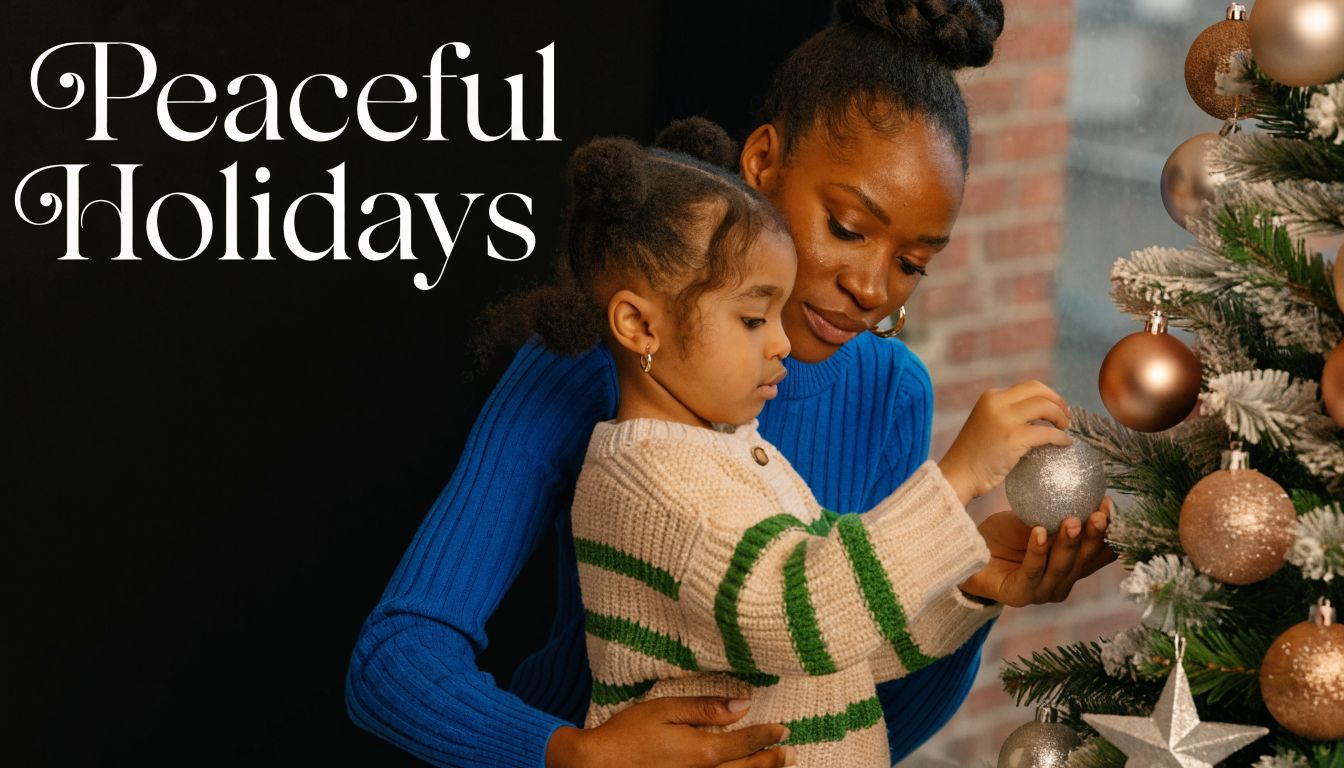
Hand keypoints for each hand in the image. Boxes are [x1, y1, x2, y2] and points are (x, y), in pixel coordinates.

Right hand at [545, 696, 793, 767]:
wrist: (597, 766)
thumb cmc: (626, 734)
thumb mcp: (665, 709)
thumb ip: (704, 709)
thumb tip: (741, 706)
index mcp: (701, 751)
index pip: (744, 742)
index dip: (766, 736)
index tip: (783, 730)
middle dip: (770, 761)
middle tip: (790, 754)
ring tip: (775, 767)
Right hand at [938, 380, 1071, 504]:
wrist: (959, 474)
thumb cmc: (974, 455)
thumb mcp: (988, 423)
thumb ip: (1007, 413)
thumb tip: (1039, 413)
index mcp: (991, 397)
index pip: (1028, 387)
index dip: (1048, 395)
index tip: (1058, 407)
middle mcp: (997, 402)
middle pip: (1038, 391)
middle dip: (1058, 401)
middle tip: (1066, 417)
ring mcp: (1005, 419)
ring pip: (1045, 407)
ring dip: (1060, 417)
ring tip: (1065, 429)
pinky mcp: (1013, 438)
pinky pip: (1047, 433)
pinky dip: (1060, 437)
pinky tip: (1065, 443)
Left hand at [959, 498, 1117, 607]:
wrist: (967, 552)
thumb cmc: (1003, 536)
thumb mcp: (1035, 519)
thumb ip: (1057, 513)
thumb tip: (1082, 483)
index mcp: (1071, 565)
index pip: (1099, 552)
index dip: (1108, 532)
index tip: (1109, 506)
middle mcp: (1061, 581)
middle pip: (1085, 561)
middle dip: (1094, 536)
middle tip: (1099, 513)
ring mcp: (1041, 592)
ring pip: (1061, 567)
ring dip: (1068, 543)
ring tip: (1072, 520)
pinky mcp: (1018, 595)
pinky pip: (1032, 571)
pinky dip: (1037, 551)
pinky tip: (1038, 532)